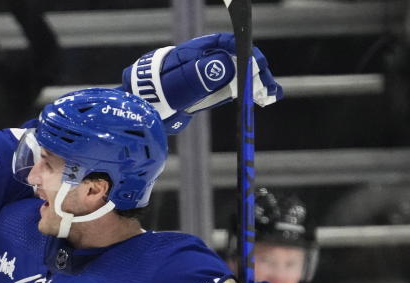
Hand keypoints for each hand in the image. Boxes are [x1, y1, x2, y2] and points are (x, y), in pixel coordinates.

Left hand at [122, 32, 282, 133]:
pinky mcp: (212, 89)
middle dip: (257, 71)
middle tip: (268, 87)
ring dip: (257, 82)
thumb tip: (227, 64)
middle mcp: (209, 59)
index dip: (246, 53)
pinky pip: (236, 87)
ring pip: (241, 74)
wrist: (145, 105)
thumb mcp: (178, 81)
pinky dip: (249, 92)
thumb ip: (199, 74)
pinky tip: (263, 99)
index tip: (257, 66)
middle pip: (240, 59)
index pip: (229, 44)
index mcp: (200, 50)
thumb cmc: (158, 89)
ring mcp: (212, 74)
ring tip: (271, 95)